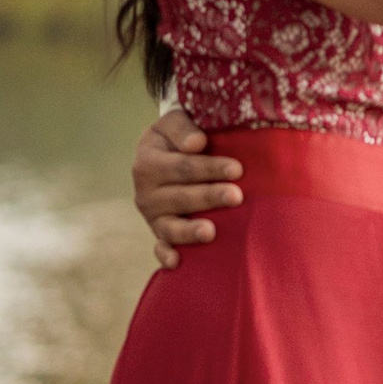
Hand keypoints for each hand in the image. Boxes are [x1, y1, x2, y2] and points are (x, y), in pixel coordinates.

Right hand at [132, 109, 243, 267]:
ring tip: (211, 231)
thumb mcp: (174, 121)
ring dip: (190, 230)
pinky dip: (166, 255)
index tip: (237, 169)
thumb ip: (183, 128)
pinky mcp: (158, 233)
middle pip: (180, 197)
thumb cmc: (178, 137)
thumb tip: (197, 143)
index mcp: (148, 163)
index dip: (209, 168)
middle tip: (236, 196)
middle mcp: (145, 192)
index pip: (182, 167)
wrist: (163, 154)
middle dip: (209, 197)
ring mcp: (152, 216)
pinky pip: (160, 247)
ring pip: (170, 226)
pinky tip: (178, 262)